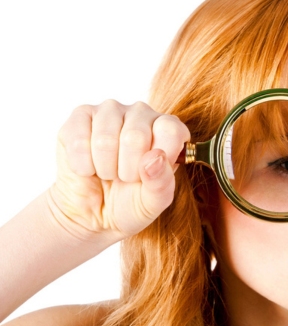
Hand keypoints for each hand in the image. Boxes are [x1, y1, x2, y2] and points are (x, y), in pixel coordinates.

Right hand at [49, 100, 189, 243]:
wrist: (92, 214)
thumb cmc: (130, 202)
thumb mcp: (153, 202)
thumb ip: (162, 182)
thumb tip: (155, 157)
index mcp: (168, 129)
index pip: (171, 131)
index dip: (159, 159)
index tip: (149, 175)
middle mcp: (142, 113)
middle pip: (136, 136)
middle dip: (128, 170)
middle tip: (125, 178)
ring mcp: (111, 111)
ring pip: (105, 139)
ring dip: (105, 168)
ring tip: (108, 172)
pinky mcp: (80, 115)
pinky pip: (79, 141)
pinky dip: (83, 166)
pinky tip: (88, 168)